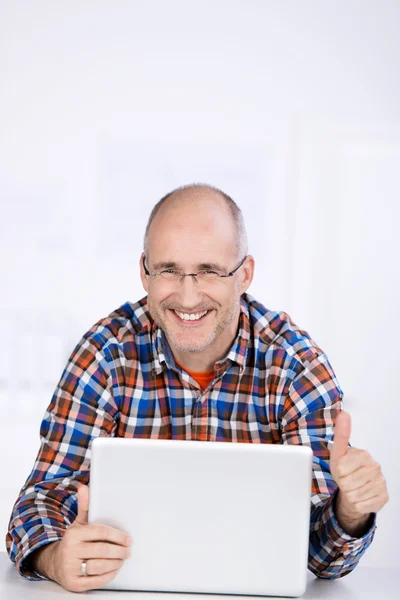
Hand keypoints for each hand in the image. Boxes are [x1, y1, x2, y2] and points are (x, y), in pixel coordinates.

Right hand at [33, 484, 131, 591]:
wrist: (53, 563)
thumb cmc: (72, 542)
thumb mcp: (78, 523)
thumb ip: (85, 507)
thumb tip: (84, 487)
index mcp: (73, 534)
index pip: (101, 533)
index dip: (118, 536)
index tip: (128, 539)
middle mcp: (70, 551)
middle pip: (103, 550)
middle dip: (119, 551)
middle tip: (128, 550)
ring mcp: (70, 568)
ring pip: (100, 566)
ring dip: (115, 563)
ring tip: (122, 559)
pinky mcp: (73, 584)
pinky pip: (95, 581)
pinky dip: (108, 575)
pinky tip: (113, 569)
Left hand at [330, 411, 388, 535]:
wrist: (355, 490)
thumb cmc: (345, 471)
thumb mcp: (337, 454)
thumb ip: (340, 435)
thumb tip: (344, 414)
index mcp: (363, 454)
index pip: (341, 467)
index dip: (337, 471)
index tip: (341, 467)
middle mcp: (375, 466)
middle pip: (347, 483)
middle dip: (343, 484)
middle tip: (346, 480)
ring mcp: (381, 481)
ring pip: (355, 495)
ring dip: (350, 495)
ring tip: (352, 488)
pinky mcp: (384, 496)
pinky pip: (363, 505)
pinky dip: (357, 504)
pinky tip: (360, 496)